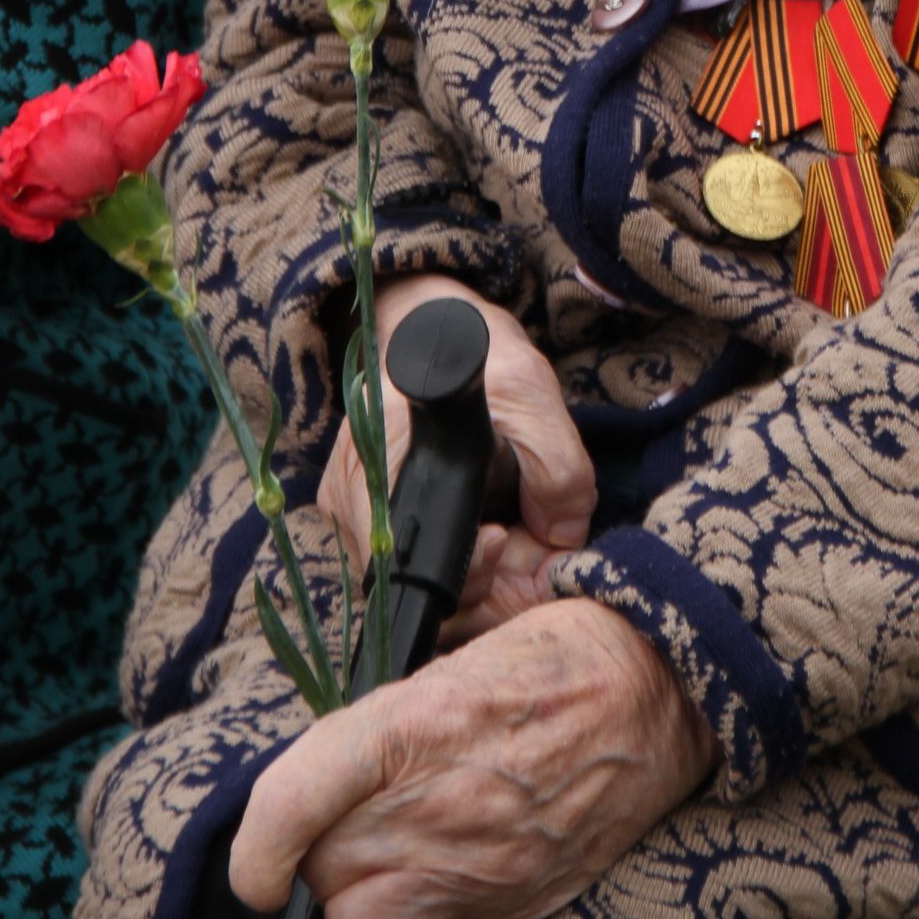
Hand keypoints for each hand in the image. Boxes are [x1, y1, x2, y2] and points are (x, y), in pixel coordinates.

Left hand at [230, 596, 719, 918]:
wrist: (664, 693)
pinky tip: (423, 881)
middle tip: (336, 820)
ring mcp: (478, 870)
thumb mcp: (459, 652)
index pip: (290, 805)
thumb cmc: (561, 653)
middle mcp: (441, 807)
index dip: (254, 846)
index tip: (254, 861)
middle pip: (320, 874)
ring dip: (352, 897)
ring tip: (376, 855)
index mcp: (419, 724)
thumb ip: (381, 721)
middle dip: (312, 854)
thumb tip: (318, 774)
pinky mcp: (509, 908)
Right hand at [317, 274, 595, 639]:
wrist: (438, 327)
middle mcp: (354, 497)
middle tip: (522, 537)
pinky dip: (462, 562)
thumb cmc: (477, 348)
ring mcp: (357, 515)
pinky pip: (422, 568)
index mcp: (380, 458)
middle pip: (417, 591)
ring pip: (425, 587)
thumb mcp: (532, 391)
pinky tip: (488, 526)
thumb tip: (564, 539)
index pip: (408, 565)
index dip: (466, 575)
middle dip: (486, 580)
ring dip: (480, 575)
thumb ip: (558, 468)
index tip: (502, 538)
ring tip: (509, 526)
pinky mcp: (371, 523)